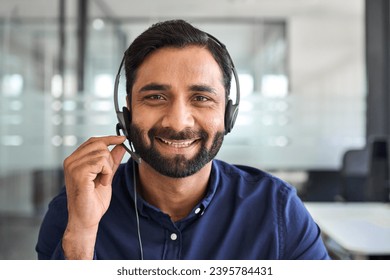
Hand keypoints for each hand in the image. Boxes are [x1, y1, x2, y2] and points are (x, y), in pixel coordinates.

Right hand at [62, 136, 125, 258]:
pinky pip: (102, 162)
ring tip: (102, 182)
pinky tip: (102, 184)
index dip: (109, 138)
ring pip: (102, 153)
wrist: (86, 219)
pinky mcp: (78, 173)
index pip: (93, 141)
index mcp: (74, 160)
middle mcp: (71, 160)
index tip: (122, 138)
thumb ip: (112, 160)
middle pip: (99, 144)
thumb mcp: (106, 175)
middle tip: (106, 175)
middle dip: (109, 159)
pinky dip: (108, 173)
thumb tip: (121, 145)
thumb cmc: (94, 200)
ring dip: (109, 169)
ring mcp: (73, 166)